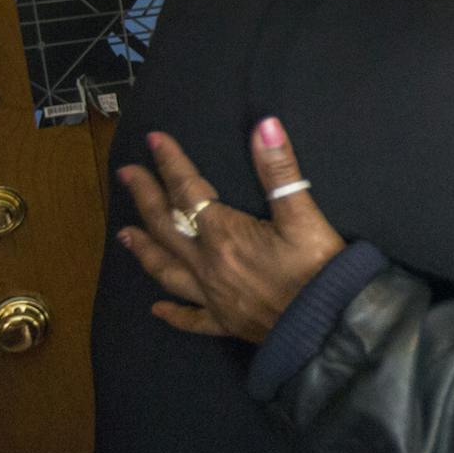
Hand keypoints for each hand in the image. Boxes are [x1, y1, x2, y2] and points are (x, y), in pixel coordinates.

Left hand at [118, 118, 345, 342]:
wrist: (329, 327)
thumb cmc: (319, 271)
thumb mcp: (303, 216)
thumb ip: (281, 171)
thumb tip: (265, 125)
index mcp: (224, 235)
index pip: (189, 191)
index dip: (171, 164)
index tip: (154, 140)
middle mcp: (208, 264)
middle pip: (166, 226)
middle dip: (145, 197)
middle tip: (126, 174)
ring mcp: (213, 297)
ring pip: (167, 270)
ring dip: (145, 249)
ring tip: (124, 234)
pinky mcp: (225, 323)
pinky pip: (191, 319)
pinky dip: (172, 313)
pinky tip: (157, 309)